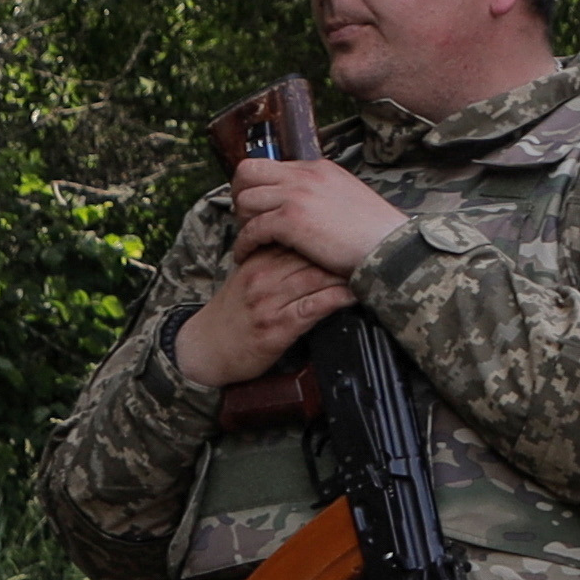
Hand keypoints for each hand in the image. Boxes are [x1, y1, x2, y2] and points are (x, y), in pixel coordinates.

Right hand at [169, 244, 356, 391]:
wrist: (204, 349)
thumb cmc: (232, 313)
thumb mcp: (248, 276)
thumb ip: (274, 257)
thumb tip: (311, 241)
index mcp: (257, 258)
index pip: (296, 235)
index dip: (329, 231)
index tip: (357, 230)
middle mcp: (262, 275)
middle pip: (309, 252)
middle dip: (342, 248)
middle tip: (375, 245)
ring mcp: (268, 301)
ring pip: (314, 277)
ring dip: (346, 272)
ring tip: (373, 267)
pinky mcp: (276, 328)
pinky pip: (312, 308)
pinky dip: (337, 299)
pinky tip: (356, 295)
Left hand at [225, 152, 407, 282]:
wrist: (390, 247)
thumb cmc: (375, 233)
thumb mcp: (350, 198)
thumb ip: (325, 195)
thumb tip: (310, 205)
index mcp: (320, 169)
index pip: (273, 166)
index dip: (259, 187)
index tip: (260, 207)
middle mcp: (305, 175)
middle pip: (248, 171)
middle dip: (240, 194)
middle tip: (246, 218)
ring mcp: (297, 195)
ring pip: (246, 198)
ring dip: (242, 220)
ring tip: (249, 238)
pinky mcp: (291, 220)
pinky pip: (252, 228)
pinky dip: (245, 243)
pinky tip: (247, 254)